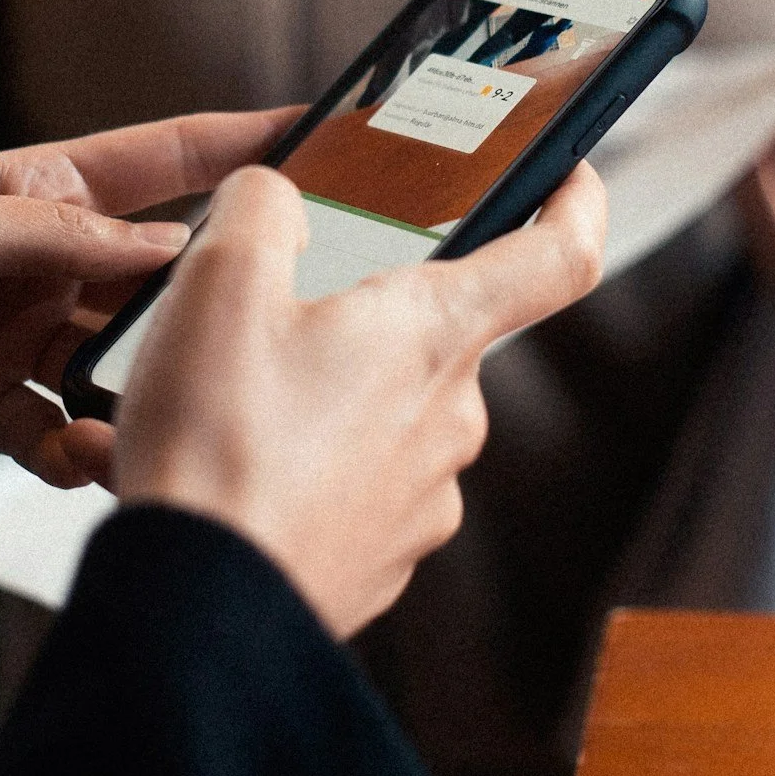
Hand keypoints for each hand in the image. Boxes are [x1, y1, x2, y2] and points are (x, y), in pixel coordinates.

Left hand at [0, 109, 297, 480]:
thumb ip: (59, 238)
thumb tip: (171, 251)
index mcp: (27, 190)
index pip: (157, 161)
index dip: (235, 145)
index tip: (317, 131)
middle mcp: (34, 263)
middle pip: (154, 278)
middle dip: (207, 303)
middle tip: (265, 327)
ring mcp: (15, 341)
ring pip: (122, 366)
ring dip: (146, 393)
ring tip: (171, 417)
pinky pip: (67, 435)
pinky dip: (85, 452)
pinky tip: (90, 461)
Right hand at [109, 162, 606, 638]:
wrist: (198, 601)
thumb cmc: (217, 442)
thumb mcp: (219, 281)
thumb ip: (262, 208)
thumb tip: (278, 199)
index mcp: (435, 332)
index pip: (558, 255)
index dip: (576, 201)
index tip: (570, 174)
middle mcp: (454, 417)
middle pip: (435, 335)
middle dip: (366, 317)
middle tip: (278, 316)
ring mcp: (426, 498)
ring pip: (390, 414)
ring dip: (328, 398)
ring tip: (236, 405)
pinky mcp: (386, 560)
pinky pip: (360, 487)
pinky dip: (311, 469)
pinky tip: (242, 470)